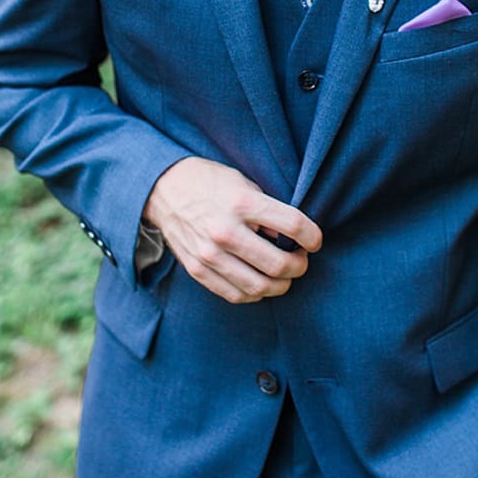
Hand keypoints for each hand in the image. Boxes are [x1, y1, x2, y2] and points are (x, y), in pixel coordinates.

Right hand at [145, 156, 321, 303]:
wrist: (162, 189)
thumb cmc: (208, 182)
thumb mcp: (243, 183)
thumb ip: (268, 210)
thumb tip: (289, 240)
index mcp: (241, 203)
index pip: (294, 226)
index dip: (313, 237)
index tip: (314, 240)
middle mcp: (225, 232)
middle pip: (279, 264)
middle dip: (299, 266)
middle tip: (300, 260)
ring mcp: (209, 254)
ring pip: (260, 287)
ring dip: (281, 285)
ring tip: (282, 275)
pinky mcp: (197, 270)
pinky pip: (235, 294)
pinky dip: (254, 294)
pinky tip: (259, 282)